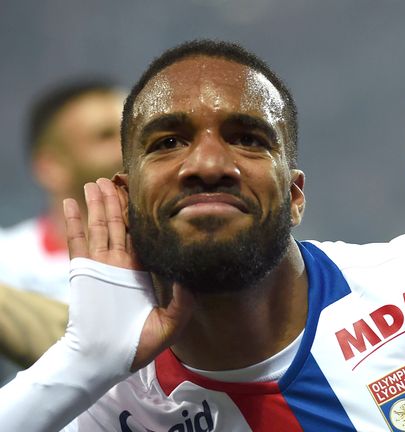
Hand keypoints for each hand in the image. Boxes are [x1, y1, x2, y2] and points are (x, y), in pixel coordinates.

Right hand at [64, 178, 195, 370]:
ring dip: (99, 203)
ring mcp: (102, 266)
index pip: (147, 235)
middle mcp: (123, 264)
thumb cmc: (140, 345)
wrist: (107, 361)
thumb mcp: (171, 322)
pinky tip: (71, 202)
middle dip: (120, 199)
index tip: (150, 192)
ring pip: (101, 226)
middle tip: (118, 176)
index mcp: (144, 271)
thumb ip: (183, 300)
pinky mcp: (83, 272)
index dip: (146, 214)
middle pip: (122, 224)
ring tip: (96, 182)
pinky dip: (73, 220)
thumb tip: (192, 276)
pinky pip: (77, 240)